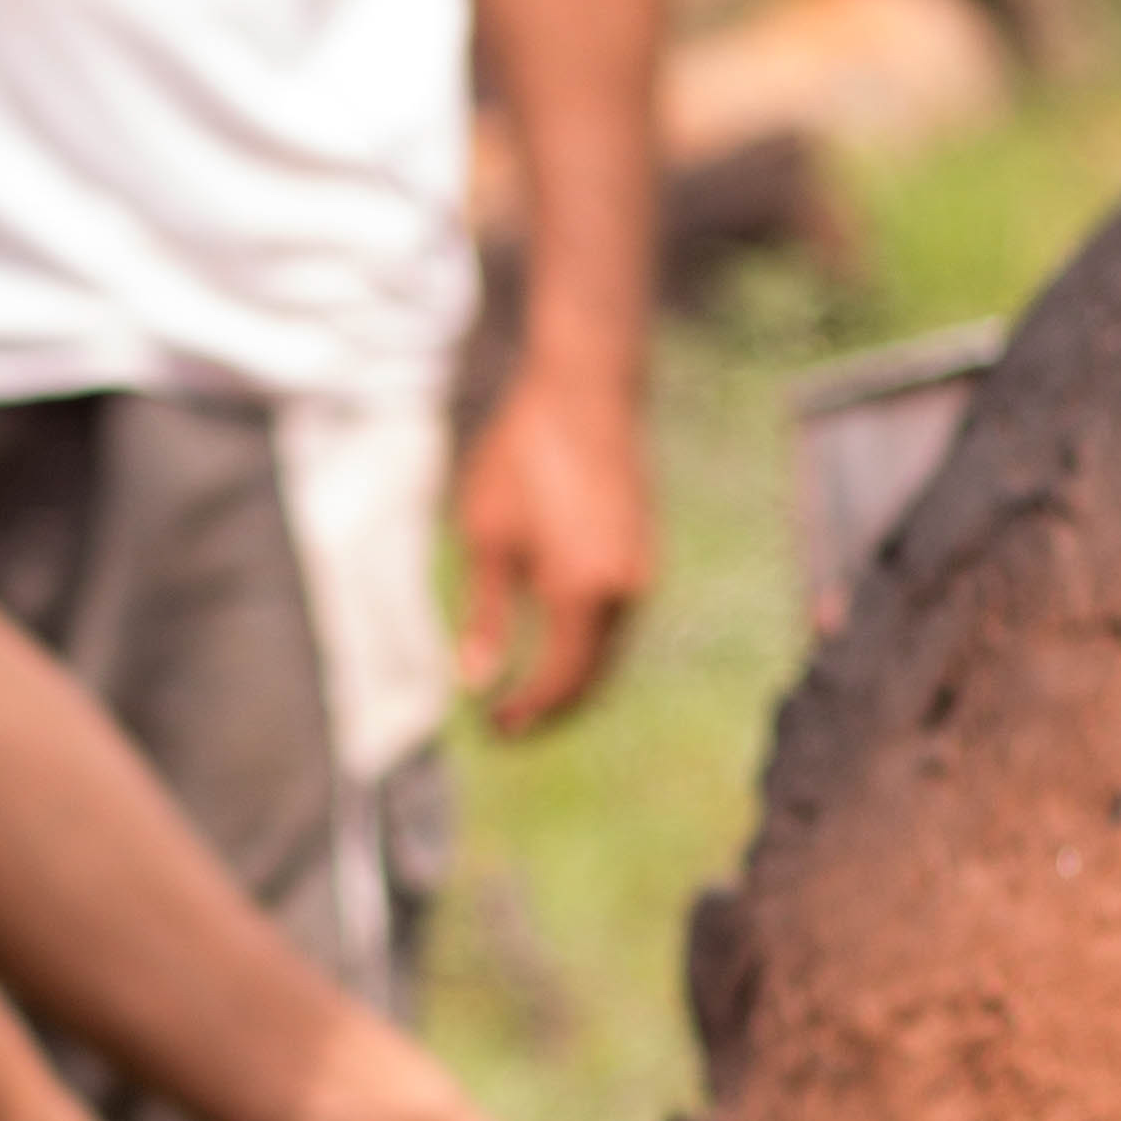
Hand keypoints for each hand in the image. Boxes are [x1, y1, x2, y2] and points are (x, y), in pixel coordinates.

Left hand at [454, 364, 652, 734]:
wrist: (584, 392)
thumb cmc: (524, 457)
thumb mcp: (486, 538)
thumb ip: (486, 615)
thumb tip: (475, 679)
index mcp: (584, 592)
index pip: (561, 679)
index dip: (529, 710)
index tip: (495, 728)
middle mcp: (626, 588)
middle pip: (592, 672)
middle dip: (552, 702)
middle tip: (509, 721)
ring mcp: (643, 568)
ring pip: (610, 645)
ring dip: (573, 673)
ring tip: (529, 688)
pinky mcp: (645, 548)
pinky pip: (618, 615)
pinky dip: (589, 639)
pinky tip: (559, 638)